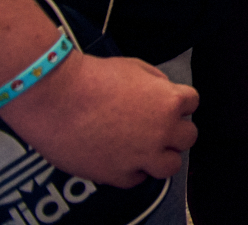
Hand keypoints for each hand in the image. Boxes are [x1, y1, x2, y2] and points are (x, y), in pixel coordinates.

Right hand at [0, 49, 198, 186]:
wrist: (55, 99)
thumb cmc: (92, 77)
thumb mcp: (134, 67)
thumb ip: (156, 83)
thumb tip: (162, 92)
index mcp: (169, 102)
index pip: (192, 104)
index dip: (176, 103)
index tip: (163, 104)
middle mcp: (161, 132)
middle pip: (188, 137)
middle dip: (174, 131)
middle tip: (155, 127)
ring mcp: (141, 156)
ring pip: (170, 166)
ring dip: (161, 156)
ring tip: (145, 148)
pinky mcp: (117, 175)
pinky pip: (137, 179)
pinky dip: (132, 170)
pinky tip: (119, 158)